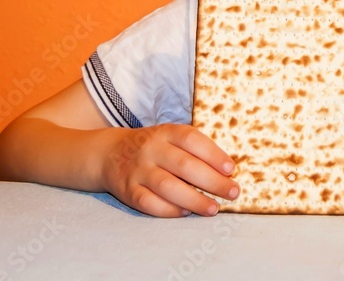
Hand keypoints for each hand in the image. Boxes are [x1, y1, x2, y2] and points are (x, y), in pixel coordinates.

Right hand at [100, 124, 238, 217]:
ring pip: (167, 186)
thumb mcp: (172, 137)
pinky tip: (185, 212)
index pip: (192, 140)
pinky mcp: (128, 190)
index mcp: (167, 132)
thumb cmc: (155, 147)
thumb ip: (195, 150)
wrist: (111, 153)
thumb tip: (226, 172)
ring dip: (194, 199)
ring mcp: (138, 170)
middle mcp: (151, 149)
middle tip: (233, 192)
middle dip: (212, 181)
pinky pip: (148, 202)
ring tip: (213, 208)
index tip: (231, 169)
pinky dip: (168, 209)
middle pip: (184, 166)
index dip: (214, 155)